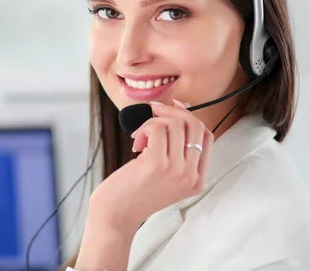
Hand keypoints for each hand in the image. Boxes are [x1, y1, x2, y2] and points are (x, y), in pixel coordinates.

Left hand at [75, 100, 213, 269]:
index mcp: (198, 180)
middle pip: (194, 125)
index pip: (206, 136)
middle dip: (171, 112)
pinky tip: (136, 144)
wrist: (116, 214)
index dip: (189, 117)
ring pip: (174, 124)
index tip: (172, 108)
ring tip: (139, 138)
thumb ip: (177, 148)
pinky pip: (156, 129)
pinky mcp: (157, 164)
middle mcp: (191, 176)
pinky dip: (143, 129)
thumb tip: (180, 107)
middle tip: (152, 113)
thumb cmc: (136, 191)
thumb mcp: (166, 174)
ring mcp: (176, 170)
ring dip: (151, 123)